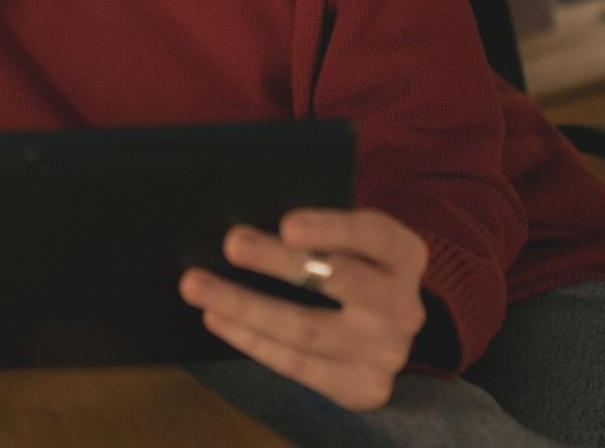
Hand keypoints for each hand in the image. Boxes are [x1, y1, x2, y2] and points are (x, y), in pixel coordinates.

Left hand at [179, 208, 428, 411]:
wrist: (388, 333)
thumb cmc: (355, 268)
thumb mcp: (355, 244)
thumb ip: (319, 232)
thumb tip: (251, 218)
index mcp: (405, 255)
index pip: (374, 235)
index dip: (332, 228)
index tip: (287, 224)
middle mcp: (403, 306)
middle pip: (341, 279)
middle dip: (280, 261)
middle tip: (232, 242)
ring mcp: (385, 352)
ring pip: (307, 329)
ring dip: (246, 305)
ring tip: (198, 284)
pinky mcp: (363, 386)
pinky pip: (297, 365)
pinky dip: (251, 340)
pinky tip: (217, 317)